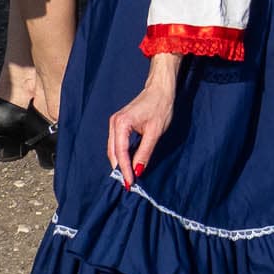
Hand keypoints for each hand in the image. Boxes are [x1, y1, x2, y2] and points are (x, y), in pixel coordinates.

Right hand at [108, 54, 181, 179]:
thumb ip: (144, 152)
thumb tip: (138, 171)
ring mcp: (115, 123)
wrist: (160, 89)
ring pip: (113, 149)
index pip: (120, 153)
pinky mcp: (119, 124)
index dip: (125, 170)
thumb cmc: (160, 106)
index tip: (130, 184)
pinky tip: (127, 163)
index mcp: (121, 124)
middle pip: (113, 152)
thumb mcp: (155, 132)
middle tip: (128, 185)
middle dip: (120, 169)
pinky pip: (116, 143)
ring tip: (128, 177)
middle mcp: (114, 123)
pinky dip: (121, 155)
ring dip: (119, 163)